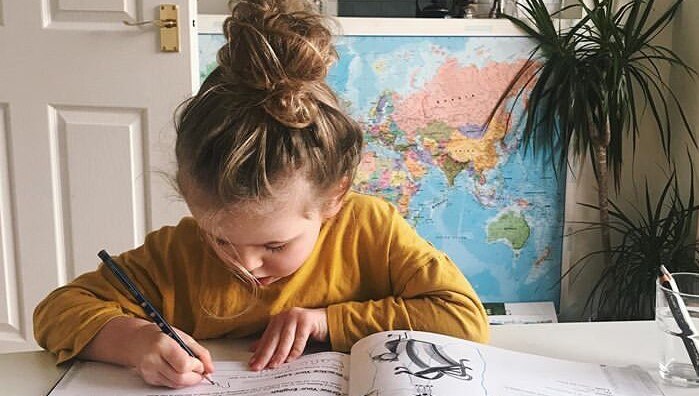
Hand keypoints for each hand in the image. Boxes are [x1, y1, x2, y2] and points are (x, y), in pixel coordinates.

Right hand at [81, 317, 214, 388]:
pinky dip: (178, 381)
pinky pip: (168, 384)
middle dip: (194, 377)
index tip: (200, 364)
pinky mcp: (148, 379)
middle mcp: (153, 359)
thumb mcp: (184, 337)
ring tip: (192, 371)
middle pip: (179, 378)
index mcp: (163, 344)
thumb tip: (210, 369)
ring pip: (175, 384)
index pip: (183, 364)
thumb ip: (200, 352)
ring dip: (188, 380)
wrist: (136, 340)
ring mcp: (149, 371)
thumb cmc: (162, 335)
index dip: (196, 367)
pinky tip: (180, 372)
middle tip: (200, 372)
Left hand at [249, 307, 327, 370]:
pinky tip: (290, 359)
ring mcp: (296, 317)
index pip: (266, 338)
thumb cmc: (306, 328)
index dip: (259, 352)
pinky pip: (299, 339)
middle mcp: (285, 316)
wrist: (326, 320)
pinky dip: (295, 350)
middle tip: (258, 367)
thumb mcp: (287, 335)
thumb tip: (254, 350)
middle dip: (265, 355)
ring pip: (285, 339)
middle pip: (273, 339)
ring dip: (279, 354)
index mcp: (278, 319)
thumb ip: (273, 341)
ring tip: (273, 365)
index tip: (253, 364)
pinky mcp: (307, 321)